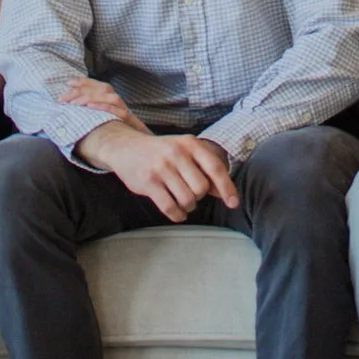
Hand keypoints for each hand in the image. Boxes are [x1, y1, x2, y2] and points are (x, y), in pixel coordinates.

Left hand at [58, 76, 129, 119]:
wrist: (133, 136)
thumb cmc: (114, 124)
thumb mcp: (101, 114)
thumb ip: (90, 106)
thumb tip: (71, 102)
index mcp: (109, 95)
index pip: (95, 84)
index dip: (82, 81)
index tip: (67, 84)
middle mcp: (116, 99)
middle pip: (100, 89)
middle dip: (80, 91)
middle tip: (63, 98)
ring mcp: (122, 107)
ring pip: (108, 96)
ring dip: (90, 97)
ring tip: (74, 103)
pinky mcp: (126, 118)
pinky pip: (115, 110)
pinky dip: (103, 107)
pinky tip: (90, 107)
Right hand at [85, 121, 239, 219]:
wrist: (125, 146)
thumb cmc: (161, 152)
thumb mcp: (184, 151)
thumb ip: (204, 169)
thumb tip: (224, 192)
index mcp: (190, 144)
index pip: (215, 168)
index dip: (227, 188)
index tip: (233, 203)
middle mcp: (176, 153)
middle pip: (201, 188)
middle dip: (199, 197)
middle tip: (191, 194)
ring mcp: (161, 168)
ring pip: (187, 199)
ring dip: (188, 207)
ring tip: (183, 202)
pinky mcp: (148, 182)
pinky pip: (170, 207)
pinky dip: (177, 215)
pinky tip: (177, 213)